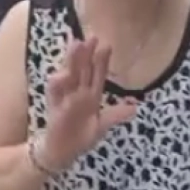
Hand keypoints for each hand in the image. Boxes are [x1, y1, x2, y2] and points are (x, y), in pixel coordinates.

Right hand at [39, 37, 136, 171]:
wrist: (62, 152)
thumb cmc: (81, 137)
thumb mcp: (101, 126)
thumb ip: (115, 115)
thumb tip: (135, 107)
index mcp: (91, 95)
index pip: (97, 74)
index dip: (101, 60)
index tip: (106, 44)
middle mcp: (78, 92)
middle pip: (82, 70)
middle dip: (86, 54)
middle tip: (91, 37)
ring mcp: (65, 97)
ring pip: (69, 75)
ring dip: (71, 61)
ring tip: (76, 45)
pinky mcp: (55, 106)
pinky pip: (55, 93)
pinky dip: (59, 84)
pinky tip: (64, 74)